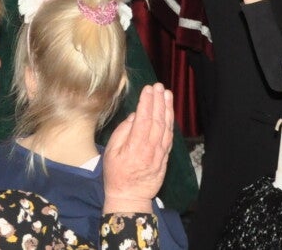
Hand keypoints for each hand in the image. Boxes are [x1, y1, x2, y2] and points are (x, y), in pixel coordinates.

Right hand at [101, 83, 170, 214]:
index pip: (144, 119)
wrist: (130, 197)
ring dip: (168, 109)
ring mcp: (160, 154)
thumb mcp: (110, 152)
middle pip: (158, 120)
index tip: (148, 88)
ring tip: (167, 94)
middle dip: (159, 101)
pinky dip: (170, 123)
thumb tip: (134, 117)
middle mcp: (150, 149)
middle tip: (159, 86)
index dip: (147, 102)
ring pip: (167, 128)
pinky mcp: (165, 158)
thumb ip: (122, 132)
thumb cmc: (116, 174)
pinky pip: (170, 137)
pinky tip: (170, 113)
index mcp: (135, 146)